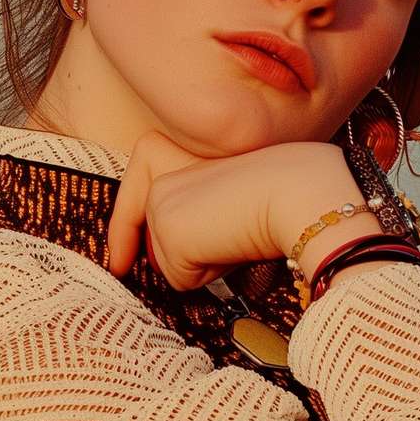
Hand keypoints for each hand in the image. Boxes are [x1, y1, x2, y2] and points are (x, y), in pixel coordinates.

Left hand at [107, 131, 385, 287]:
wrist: (300, 191)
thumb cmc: (286, 196)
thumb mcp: (231, 198)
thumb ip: (197, 215)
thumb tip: (166, 264)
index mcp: (178, 142)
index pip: (139, 184)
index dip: (123, 227)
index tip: (119, 262)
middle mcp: (158, 160)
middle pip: (154, 234)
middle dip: (184, 253)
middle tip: (229, 232)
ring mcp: (158, 194)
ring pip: (168, 260)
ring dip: (204, 262)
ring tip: (236, 233)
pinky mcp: (164, 224)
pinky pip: (180, 277)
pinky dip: (208, 272)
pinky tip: (232, 243)